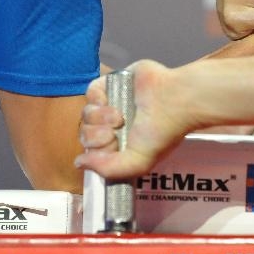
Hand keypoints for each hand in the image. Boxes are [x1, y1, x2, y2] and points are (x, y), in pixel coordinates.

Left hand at [75, 60, 189, 179]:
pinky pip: (90, 92)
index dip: (96, 151)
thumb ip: (108, 169)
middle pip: (87, 132)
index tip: (112, 146)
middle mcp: (115, 125)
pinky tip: (109, 103)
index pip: (93, 150)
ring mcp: (113, 103)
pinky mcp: (113, 83)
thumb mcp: (138, 163)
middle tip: (114, 133)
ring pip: (87, 114)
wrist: (174, 100)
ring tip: (119, 116)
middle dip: (96, 135)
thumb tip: (79, 163)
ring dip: (99, 117)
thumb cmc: (162, 132)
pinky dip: (96, 98)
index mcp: (121, 144)